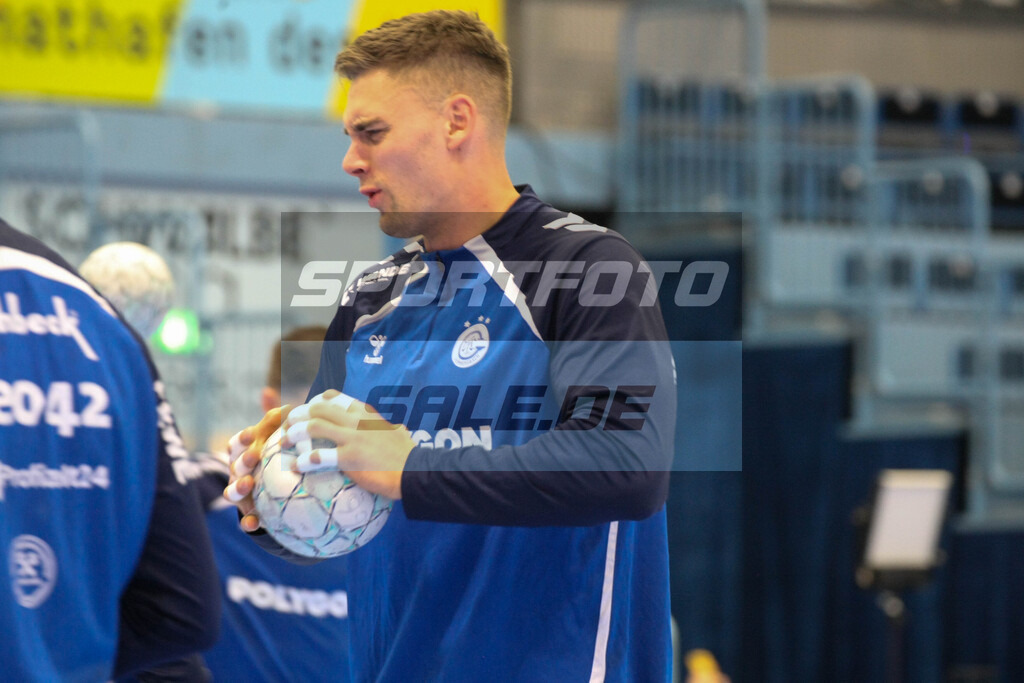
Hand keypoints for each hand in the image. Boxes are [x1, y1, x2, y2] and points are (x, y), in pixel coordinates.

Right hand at [222, 407, 287, 531]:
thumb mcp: (273, 436)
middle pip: (235, 465)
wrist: (276, 489)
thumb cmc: (274, 454)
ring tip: (247, 485)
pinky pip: (246, 519)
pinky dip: (248, 521)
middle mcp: (238, 472)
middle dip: (243, 461)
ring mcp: (241, 492)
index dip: (243, 438)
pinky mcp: (249, 512)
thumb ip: (272, 418)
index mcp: (243, 452)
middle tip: (253, 457)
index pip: (238, 443)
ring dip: (239, 488)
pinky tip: (254, 523)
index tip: (250, 434)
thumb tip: (269, 392)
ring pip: (233, 492)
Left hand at [282, 389, 413, 499]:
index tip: (306, 410)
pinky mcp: (350, 458)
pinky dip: (304, 460)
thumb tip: (396, 429)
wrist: (415, 471)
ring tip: (284, 442)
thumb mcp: (397, 433)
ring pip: (314, 427)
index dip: (315, 401)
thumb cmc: (408, 455)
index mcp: (366, 413)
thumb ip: (389, 429)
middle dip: (297, 415)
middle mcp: (356, 421)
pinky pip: (319, 456)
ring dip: (294, 433)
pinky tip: (296, 466)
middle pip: (318, 409)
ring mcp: (352, 438)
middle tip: (286, 425)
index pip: (335, 397)